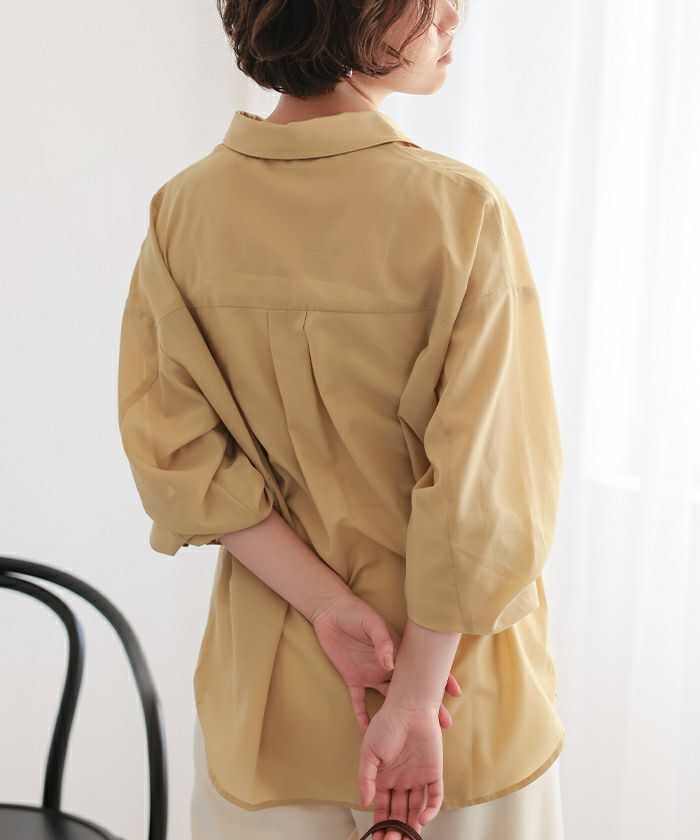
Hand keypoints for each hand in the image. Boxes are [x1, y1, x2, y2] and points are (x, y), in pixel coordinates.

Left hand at [311, 593, 460, 732]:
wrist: (330, 611)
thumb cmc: (356, 612)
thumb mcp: (372, 623)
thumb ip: (383, 641)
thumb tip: (390, 664)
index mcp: (397, 651)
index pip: (421, 668)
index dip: (439, 678)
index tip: (455, 692)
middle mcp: (387, 666)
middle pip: (409, 691)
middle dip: (426, 706)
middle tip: (443, 723)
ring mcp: (371, 673)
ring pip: (389, 701)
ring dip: (398, 717)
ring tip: (411, 734)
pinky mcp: (352, 678)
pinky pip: (359, 702)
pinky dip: (362, 717)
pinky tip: (367, 733)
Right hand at [357, 700, 443, 839]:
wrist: (409, 707)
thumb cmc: (386, 725)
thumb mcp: (368, 752)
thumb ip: (365, 778)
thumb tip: (365, 802)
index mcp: (384, 777)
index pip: (383, 807)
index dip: (380, 823)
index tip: (376, 838)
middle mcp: (402, 780)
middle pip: (399, 811)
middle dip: (395, 829)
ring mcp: (418, 777)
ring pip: (416, 808)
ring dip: (410, 825)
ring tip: (404, 839)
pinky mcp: (433, 772)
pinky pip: (434, 796)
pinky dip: (430, 810)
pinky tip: (421, 819)